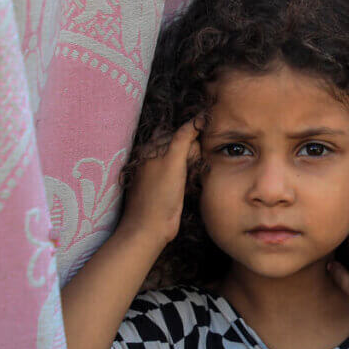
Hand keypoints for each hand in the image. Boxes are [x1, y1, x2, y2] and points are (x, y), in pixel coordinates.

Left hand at [118, 118, 201, 245]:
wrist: (150, 228)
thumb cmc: (160, 195)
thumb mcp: (172, 162)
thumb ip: (183, 138)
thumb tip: (196, 119)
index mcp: (151, 148)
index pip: (177, 131)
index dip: (191, 137)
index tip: (199, 148)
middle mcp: (154, 157)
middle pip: (181, 144)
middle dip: (192, 151)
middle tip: (194, 165)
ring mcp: (160, 172)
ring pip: (184, 158)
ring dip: (193, 162)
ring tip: (194, 173)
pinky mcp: (167, 186)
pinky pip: (183, 172)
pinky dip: (191, 173)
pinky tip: (193, 181)